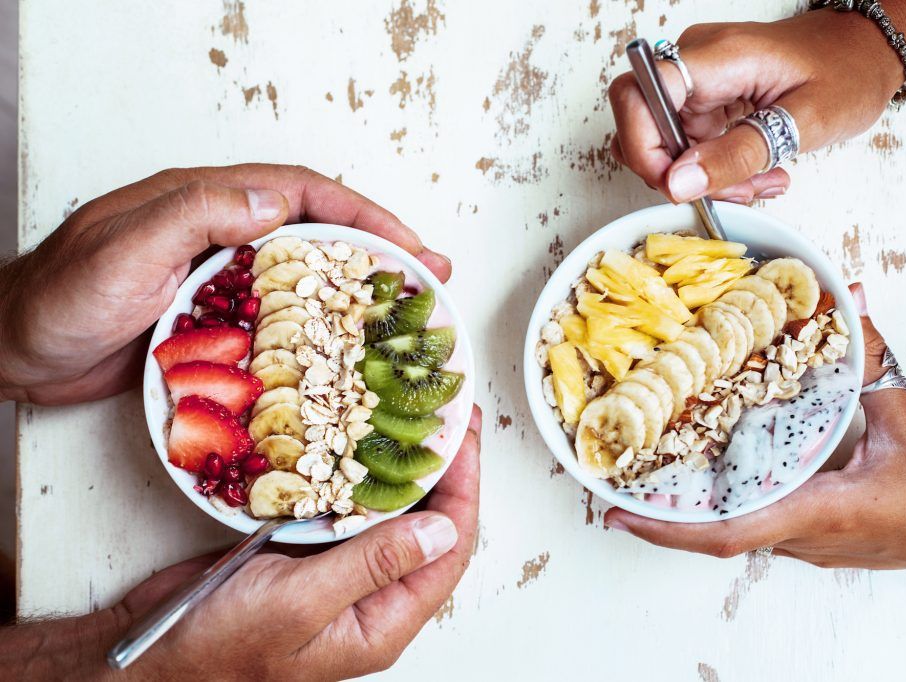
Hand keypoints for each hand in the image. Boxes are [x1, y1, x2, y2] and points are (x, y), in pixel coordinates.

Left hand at [0, 164, 451, 404]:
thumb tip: (272, 201)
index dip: (363, 215)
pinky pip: (279, 317)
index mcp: (205, 201)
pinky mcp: (212, 318)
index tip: (409, 244)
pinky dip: (318, 329)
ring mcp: (218, 277)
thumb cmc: (56, 298)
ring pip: (303, 275)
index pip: (301, 195)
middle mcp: (219, 232)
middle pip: (316, 230)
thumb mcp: (124, 248)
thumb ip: (195, 216)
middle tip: (428, 277)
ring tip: (400, 316)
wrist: (10, 350)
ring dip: (355, 291)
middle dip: (378, 248)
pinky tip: (340, 353)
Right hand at [6, 406, 480, 679]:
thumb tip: (444, 529)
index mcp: (384, 622)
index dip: (464, 489)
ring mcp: (341, 573)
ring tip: (416, 415)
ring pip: (393, 513)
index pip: (449, 550)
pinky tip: (364, 439)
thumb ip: (374, 565)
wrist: (149, 651)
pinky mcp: (311, 552)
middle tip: (447, 412)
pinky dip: (362, 473)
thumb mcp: (301, 603)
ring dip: (405, 465)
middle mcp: (372, 597)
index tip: (462, 435)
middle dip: (443, 468)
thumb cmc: (219, 645)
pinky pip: (352, 508)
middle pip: (430, 525)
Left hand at [605, 286, 905, 570]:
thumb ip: (871, 360)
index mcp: (822, 513)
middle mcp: (809, 538)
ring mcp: (817, 545)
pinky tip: (717, 473)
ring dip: (695, 509)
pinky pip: (766, 523)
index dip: (666, 529)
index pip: (728, 533)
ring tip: (652, 475)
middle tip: (619, 483)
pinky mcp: (828, 540)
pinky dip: (732, 501)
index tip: (618, 515)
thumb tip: (848, 299)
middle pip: (721, 533)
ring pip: (742, 530)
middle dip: (665, 515)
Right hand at [608, 12, 905, 203]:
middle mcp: (694, 63)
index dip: (642, 147)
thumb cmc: (848, 72)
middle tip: (732, 189)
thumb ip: (738, 154)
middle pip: (645, 126)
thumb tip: (677, 183)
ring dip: (701, 177)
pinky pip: (686, 143)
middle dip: (678, 174)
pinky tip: (752, 172)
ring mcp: (696, 82)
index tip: (675, 184)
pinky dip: (713, 168)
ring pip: (664, 144)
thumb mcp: (804, 122)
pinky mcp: (704, 99)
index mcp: (717, 57)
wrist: (865, 52)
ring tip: (756, 181)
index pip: (638, 96)